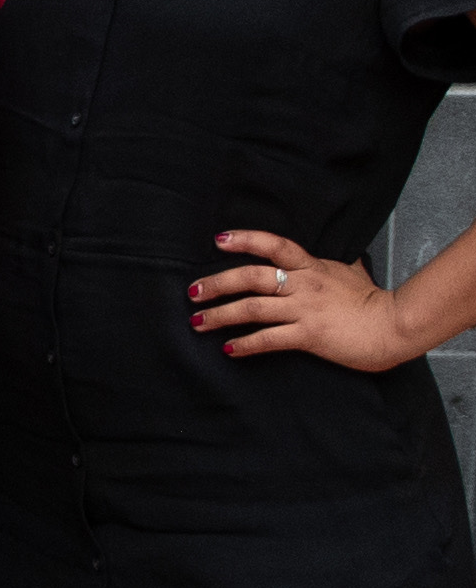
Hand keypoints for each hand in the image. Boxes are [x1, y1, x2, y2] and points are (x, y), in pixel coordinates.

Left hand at [192, 230, 422, 371]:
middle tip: (192, 291)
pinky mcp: (310, 335)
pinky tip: (229, 348)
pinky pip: (270, 338)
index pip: (275, 245)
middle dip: (217, 283)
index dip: (246, 239)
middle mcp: (304, 284)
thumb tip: (347, 256)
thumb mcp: (353, 272)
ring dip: (220, 315)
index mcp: (312, 266)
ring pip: (253, 308)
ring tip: (198, 321)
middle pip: (251, 277)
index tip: (218, 239)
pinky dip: (246, 344)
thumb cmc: (374, 301)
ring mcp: (305, 309)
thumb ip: (339, 264)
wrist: (397, 326)